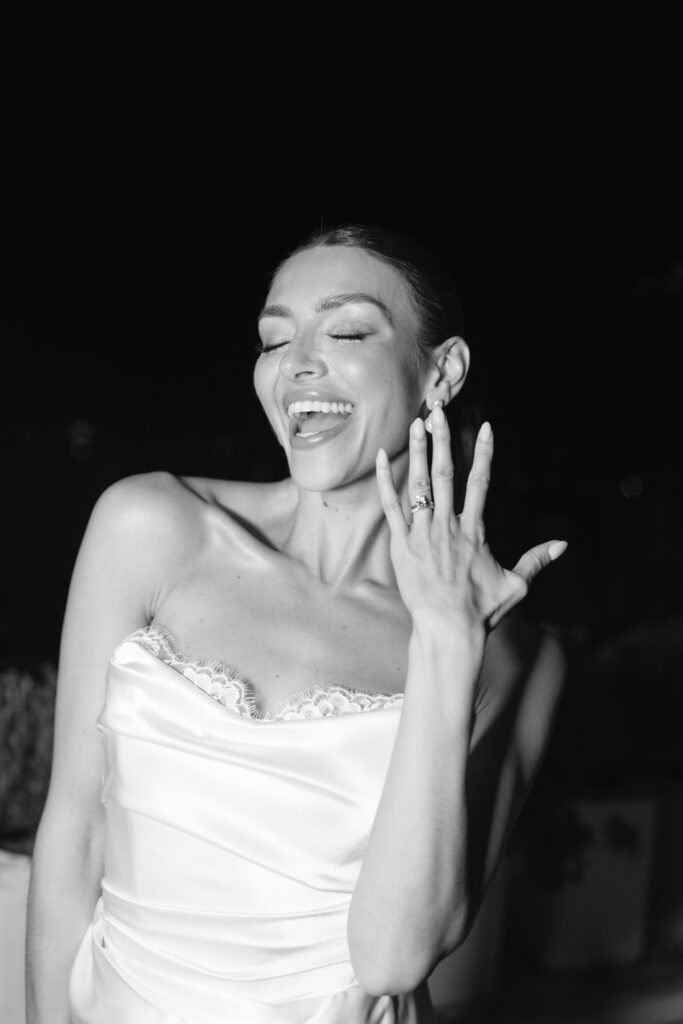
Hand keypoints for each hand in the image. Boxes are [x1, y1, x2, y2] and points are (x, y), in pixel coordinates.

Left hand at [375, 406, 566, 631]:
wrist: (449, 630)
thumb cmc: (482, 611)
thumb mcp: (516, 584)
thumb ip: (537, 560)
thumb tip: (564, 544)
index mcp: (475, 530)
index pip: (481, 482)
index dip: (484, 453)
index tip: (487, 428)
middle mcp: (449, 526)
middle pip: (445, 473)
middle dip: (442, 438)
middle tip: (438, 410)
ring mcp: (423, 534)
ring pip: (419, 484)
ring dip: (418, 452)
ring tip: (416, 424)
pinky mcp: (402, 546)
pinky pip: (392, 509)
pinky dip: (386, 483)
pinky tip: (381, 459)